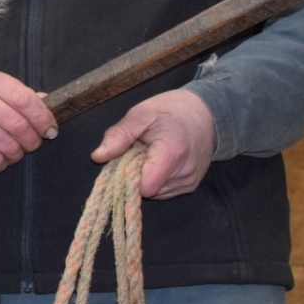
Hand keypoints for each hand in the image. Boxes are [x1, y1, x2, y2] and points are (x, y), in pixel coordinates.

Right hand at [0, 70, 56, 170]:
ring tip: (14, 149)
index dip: (43, 118)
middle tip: (33, 142)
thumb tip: (47, 103)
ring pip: (11, 146)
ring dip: (18, 153)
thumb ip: (18, 94)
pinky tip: (0, 157)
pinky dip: (3, 163)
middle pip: (21, 126)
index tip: (50, 129)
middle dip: (33, 140)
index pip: (26, 101)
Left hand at [91, 90, 215, 198]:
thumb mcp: (141, 114)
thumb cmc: (171, 110)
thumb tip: (97, 156)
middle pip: (147, 190)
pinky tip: (159, 161)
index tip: (125, 159)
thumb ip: (119, 135)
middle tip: (138, 151)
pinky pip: (163, 191)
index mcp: (172, 152)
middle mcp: (184, 173)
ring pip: (154, 193)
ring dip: (145, 176)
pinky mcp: (190, 186)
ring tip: (150, 154)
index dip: (128, 177)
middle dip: (135, 174)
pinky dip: (155, 178)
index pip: (144, 186)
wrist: (206, 113)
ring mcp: (189, 182)